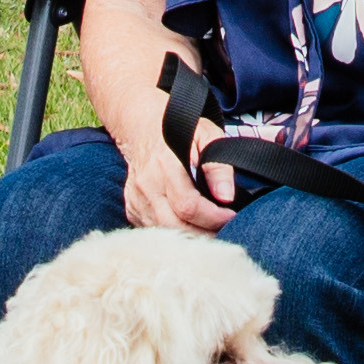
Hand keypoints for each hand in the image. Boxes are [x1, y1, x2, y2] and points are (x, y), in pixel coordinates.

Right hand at [111, 112, 225, 245]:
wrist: (144, 126)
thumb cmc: (180, 131)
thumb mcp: (207, 136)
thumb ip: (218, 165)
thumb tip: (226, 196)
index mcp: (165, 166)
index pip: (188, 206)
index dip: (213, 218)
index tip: (231, 217)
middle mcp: (147, 185)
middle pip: (175, 227)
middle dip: (204, 234)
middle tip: (224, 229)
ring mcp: (136, 199)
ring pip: (164, 232)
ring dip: (190, 237)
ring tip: (210, 229)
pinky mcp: (132, 208)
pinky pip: (154, 230)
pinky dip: (173, 232)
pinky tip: (189, 225)